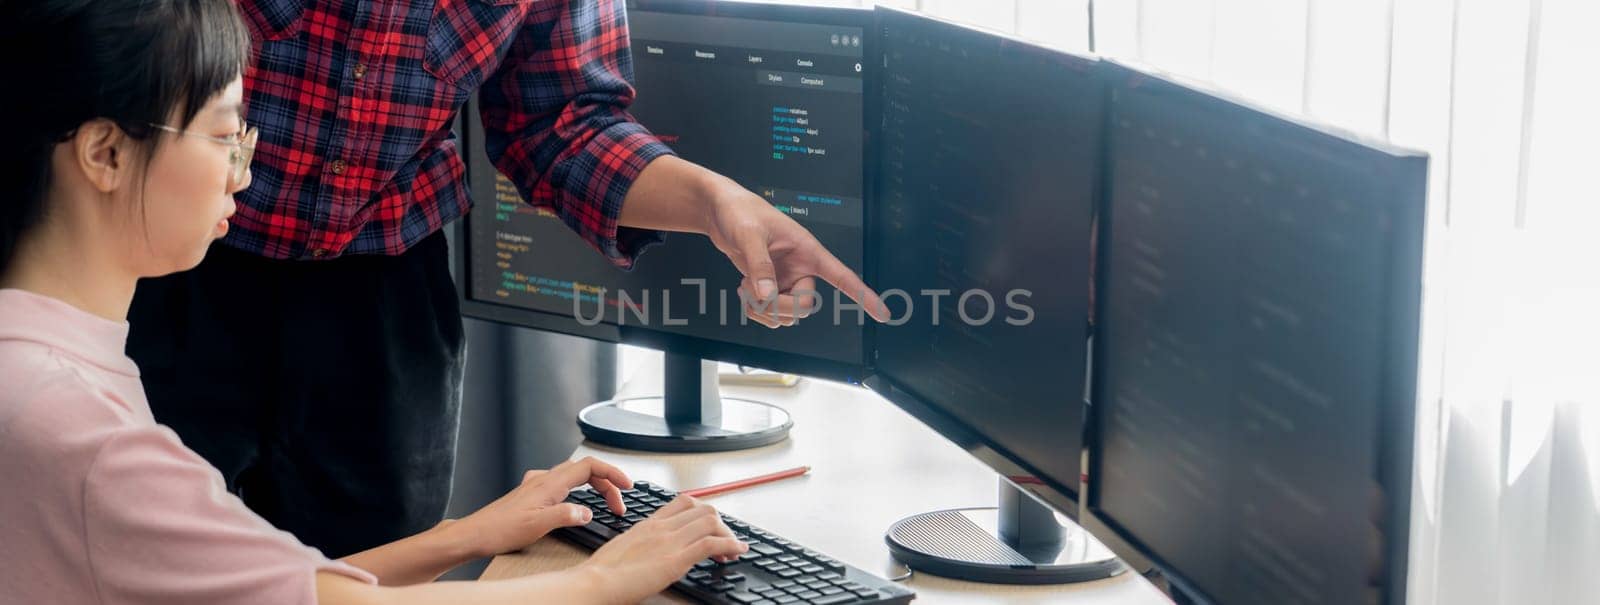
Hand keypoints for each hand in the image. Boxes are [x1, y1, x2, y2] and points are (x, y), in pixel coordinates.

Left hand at [453, 457, 632, 557]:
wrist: (474, 534)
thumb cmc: (500, 529)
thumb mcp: (538, 525)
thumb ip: (567, 515)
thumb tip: (587, 512)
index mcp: (549, 483)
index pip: (590, 467)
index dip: (612, 473)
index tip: (627, 485)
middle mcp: (543, 479)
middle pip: (585, 470)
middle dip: (607, 484)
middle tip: (618, 505)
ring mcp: (536, 485)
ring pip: (573, 476)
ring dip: (594, 487)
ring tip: (605, 503)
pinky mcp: (531, 494)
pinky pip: (562, 484)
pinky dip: (578, 490)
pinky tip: (576, 503)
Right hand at [576, 496, 747, 603]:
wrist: (594, 582)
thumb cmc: (602, 572)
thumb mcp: (624, 547)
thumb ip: (643, 543)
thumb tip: (653, 550)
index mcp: (649, 523)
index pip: (684, 503)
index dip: (703, 512)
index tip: (710, 526)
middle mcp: (662, 527)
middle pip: (703, 509)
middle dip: (720, 523)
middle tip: (726, 540)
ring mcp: (670, 541)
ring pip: (711, 521)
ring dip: (728, 534)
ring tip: (734, 549)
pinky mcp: (676, 559)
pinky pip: (712, 544)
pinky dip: (731, 545)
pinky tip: (738, 552)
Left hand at [704, 186, 889, 327]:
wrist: (721, 211)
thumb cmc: (740, 211)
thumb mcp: (749, 235)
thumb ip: (759, 265)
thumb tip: (768, 294)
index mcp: (808, 251)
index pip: (843, 276)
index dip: (864, 296)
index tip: (884, 314)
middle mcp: (801, 268)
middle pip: (805, 306)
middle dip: (779, 308)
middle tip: (756, 295)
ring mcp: (786, 280)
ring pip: (787, 315)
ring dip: (763, 310)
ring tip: (745, 288)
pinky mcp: (771, 287)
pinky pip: (771, 313)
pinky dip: (756, 310)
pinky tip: (744, 291)